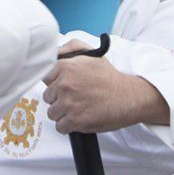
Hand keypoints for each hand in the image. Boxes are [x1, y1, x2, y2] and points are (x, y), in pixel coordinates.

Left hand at [41, 39, 167, 133]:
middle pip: (48, 97)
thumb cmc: (109, 77)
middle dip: (59, 98)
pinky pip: (60, 127)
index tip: (64, 86)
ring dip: (63, 113)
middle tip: (75, 97)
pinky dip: (69, 126)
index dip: (55, 83)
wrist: (128, 97)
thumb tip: (54, 53)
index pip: (45, 77)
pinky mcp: (75, 121)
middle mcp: (65, 84)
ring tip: (78, 108)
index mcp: (66, 67)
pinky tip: (80, 118)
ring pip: (52, 113)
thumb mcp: (91, 54)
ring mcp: (69, 103)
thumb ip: (69, 47)